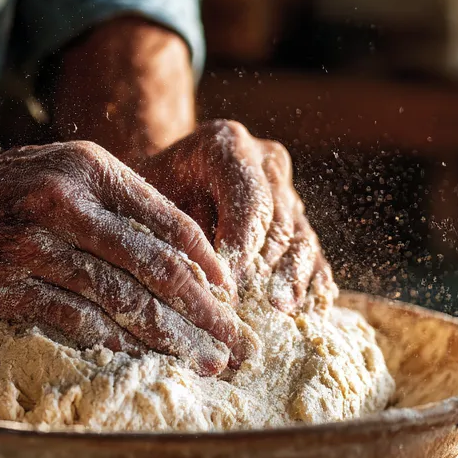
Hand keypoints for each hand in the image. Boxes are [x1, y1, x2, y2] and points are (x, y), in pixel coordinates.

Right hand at [0, 140, 248, 374]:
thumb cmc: (11, 191)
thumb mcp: (70, 173)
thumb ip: (124, 208)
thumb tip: (190, 260)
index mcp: (91, 169)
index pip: (168, 222)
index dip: (208, 263)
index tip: (232, 295)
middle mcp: (64, 202)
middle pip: (154, 267)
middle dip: (202, 312)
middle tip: (234, 346)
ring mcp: (30, 245)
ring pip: (119, 299)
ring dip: (167, 336)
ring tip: (202, 362)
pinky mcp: (2, 286)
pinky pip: (73, 319)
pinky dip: (112, 340)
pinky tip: (140, 357)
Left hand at [139, 121, 335, 311]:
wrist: (164, 183)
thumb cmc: (147, 194)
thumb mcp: (145, 201)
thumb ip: (173, 229)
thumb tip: (201, 280)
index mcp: (227, 144)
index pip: (249, 198)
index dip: (242, 244)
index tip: (227, 284)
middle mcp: (266, 162)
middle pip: (280, 221)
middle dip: (267, 269)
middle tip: (256, 308)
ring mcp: (287, 192)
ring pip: (301, 239)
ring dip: (293, 280)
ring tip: (281, 313)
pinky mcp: (299, 222)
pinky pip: (313, 255)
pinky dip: (312, 284)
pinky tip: (309, 311)